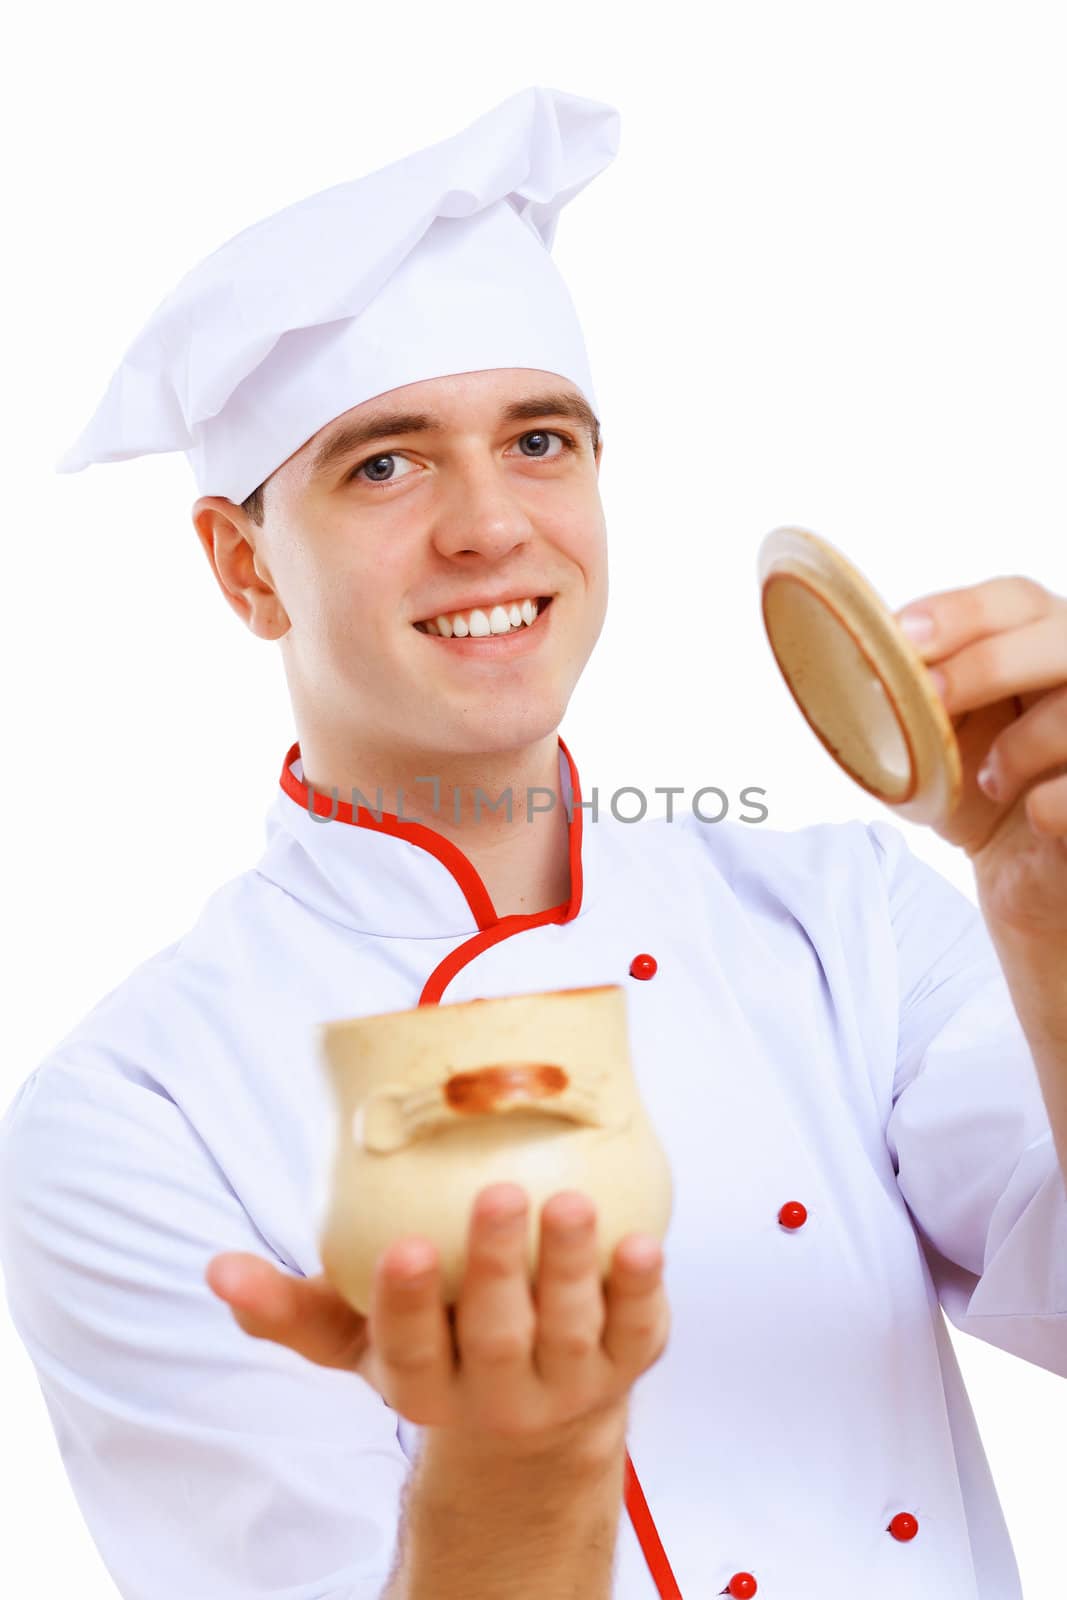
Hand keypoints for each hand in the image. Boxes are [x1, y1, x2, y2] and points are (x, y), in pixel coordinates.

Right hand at [204, 1182, 668, 1443]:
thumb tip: (216, 1269)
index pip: (409, 1348)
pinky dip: (641, 1289)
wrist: (529, 1425)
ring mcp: (566, 1383)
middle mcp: (496, 1393)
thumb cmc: (434, 1348)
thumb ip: (293, 1308)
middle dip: (495, 1267)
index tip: (405, 1247)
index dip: (406, 1302)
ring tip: (569, 1203)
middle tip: (497, 1194)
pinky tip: (642, 1240)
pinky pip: (638, 1330)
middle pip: (496, 1334)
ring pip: (570, 1330)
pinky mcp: (626, 1364)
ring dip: (572, 1266)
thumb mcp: (359, 1340)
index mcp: (423, 1384)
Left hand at [894, 573, 1066, 931]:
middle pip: (1060, 636)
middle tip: (934, 696)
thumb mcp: (938, 738)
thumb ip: (915, 697)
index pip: (1016, 600)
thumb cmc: (979, 793)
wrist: (1020, 874)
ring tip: (986, 779)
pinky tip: (1031, 814)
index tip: (906, 636)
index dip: (963, 611)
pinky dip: (1051, 802)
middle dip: (989, 663)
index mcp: (1040, 647)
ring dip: (1022, 743)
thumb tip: (861, 669)